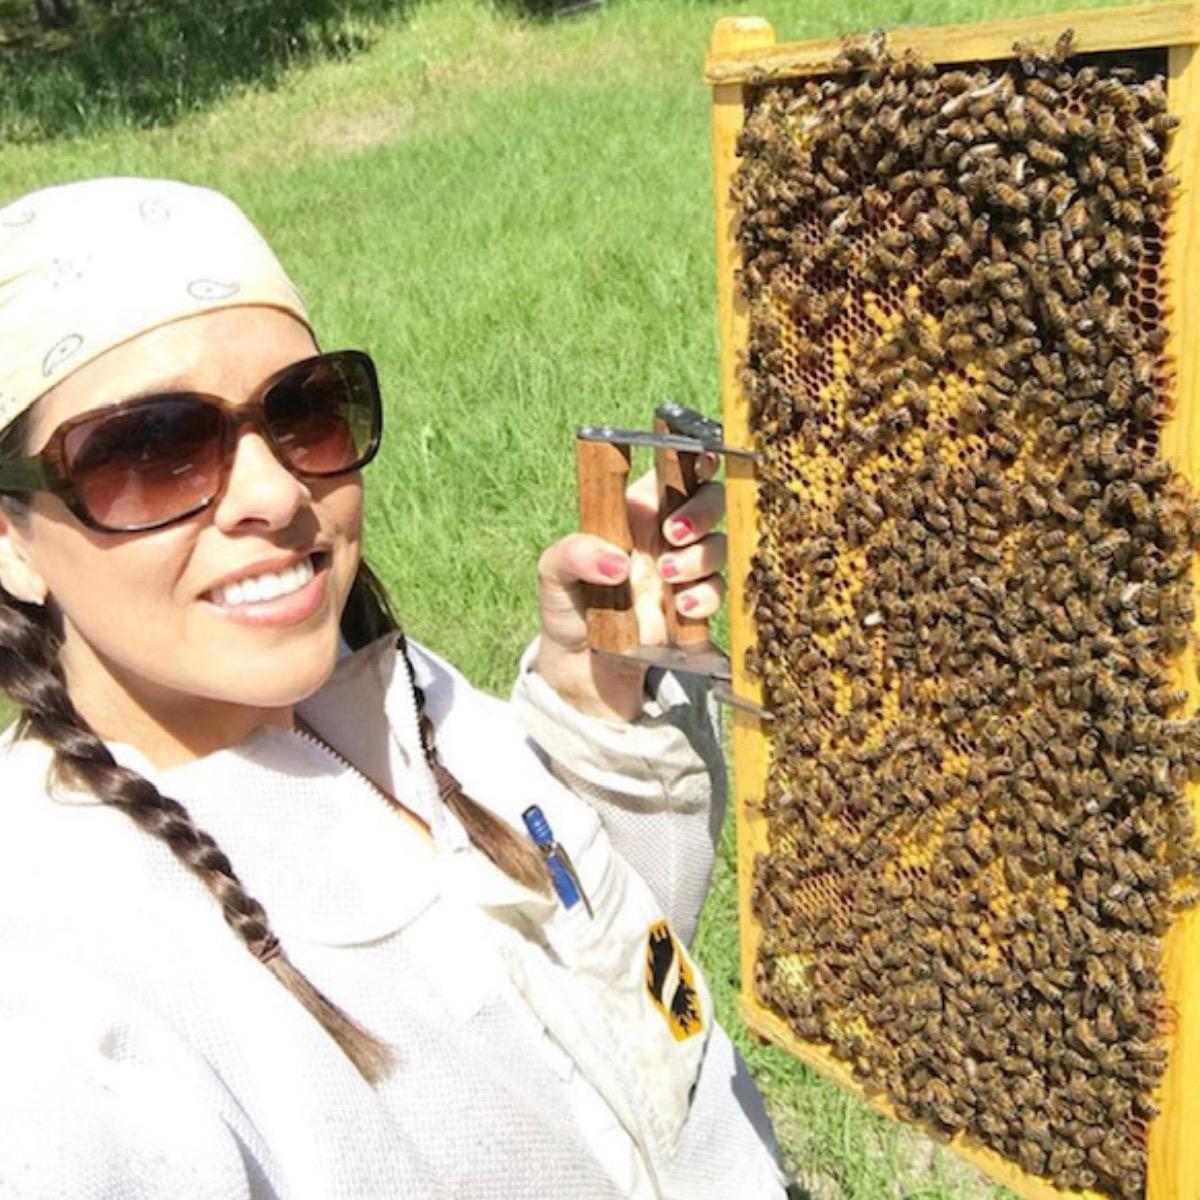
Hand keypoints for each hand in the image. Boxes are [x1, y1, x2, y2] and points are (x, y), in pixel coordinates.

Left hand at [535, 454, 725, 721]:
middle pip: (711, 499)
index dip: (694, 458)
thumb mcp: (554, 573)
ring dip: (700, 556)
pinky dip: (705, 596)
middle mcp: (668, 532)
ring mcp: (686, 567)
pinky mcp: (696, 604)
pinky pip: (719, 590)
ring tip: (666, 575)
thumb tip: (616, 562)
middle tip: (674, 533)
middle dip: (703, 510)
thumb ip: (575, 554)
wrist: (581, 664)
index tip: (701, 459)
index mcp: (637, 509)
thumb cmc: (567, 605)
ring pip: (719, 544)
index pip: (674, 470)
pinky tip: (681, 607)